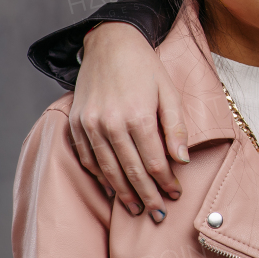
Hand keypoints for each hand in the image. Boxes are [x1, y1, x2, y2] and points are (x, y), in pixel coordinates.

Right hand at [68, 21, 188, 220]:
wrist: (110, 43)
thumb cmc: (145, 67)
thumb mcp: (169, 92)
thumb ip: (176, 127)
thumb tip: (182, 161)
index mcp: (138, 116)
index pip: (155, 162)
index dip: (166, 182)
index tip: (175, 195)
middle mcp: (111, 123)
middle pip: (131, 171)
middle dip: (147, 195)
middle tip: (157, 214)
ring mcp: (89, 124)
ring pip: (108, 169)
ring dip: (123, 193)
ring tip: (136, 208)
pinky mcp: (76, 123)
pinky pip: (88, 158)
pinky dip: (100, 176)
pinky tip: (112, 187)